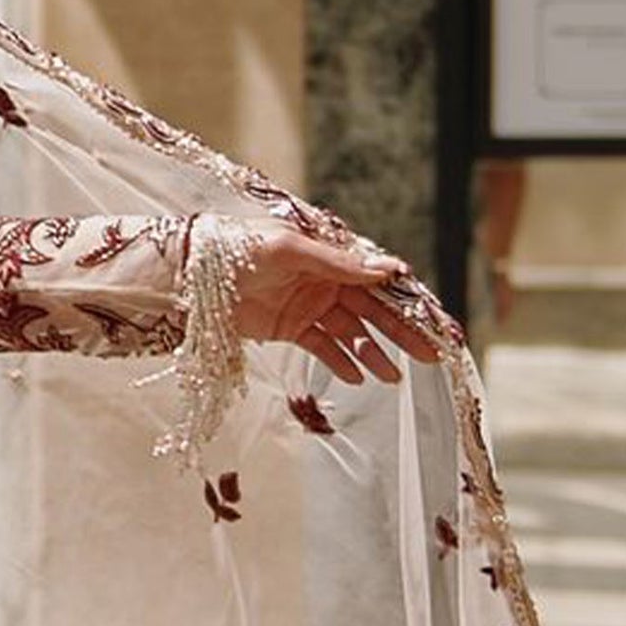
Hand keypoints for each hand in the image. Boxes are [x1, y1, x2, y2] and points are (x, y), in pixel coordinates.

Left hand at [228, 230, 449, 385]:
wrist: (190, 274)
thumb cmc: (239, 248)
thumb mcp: (289, 250)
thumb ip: (337, 263)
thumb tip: (387, 269)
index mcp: (331, 256)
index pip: (379, 280)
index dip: (407, 300)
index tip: (434, 320)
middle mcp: (326, 281)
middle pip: (373, 310)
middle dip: (401, 333)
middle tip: (429, 355)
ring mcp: (309, 306)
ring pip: (350, 333)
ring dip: (372, 354)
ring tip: (391, 377)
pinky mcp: (290, 328)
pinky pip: (322, 347)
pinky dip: (339, 362)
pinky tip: (356, 378)